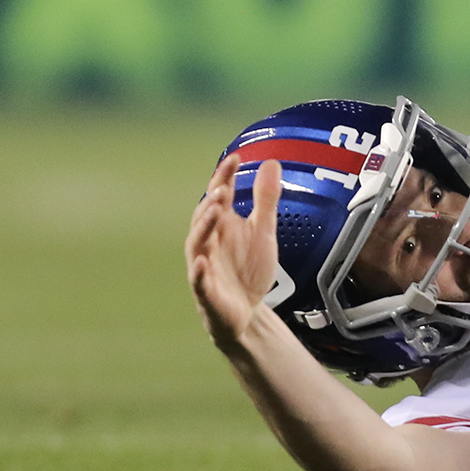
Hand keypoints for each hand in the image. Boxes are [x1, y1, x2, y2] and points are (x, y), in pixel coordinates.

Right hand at [187, 155, 284, 351]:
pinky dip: (198, 271)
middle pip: (205, 217)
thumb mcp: (263, 231)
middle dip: (212, 201)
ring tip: (214, 212)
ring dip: (203, 227)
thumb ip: (265, 199)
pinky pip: (198, 280)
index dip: (224, 177)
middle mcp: (208, 241)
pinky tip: (200, 262)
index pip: (219, 195)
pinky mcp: (206, 290)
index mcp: (221, 225)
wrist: (247, 311)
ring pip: (197, 243)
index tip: (235, 158)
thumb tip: (271, 162)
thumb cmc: (250, 269)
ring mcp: (204, 265)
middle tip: (222, 186)